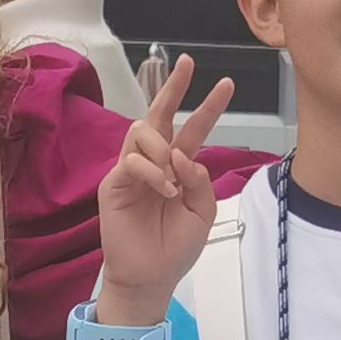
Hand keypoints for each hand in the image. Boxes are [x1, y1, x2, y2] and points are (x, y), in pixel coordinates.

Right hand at [91, 55, 238, 337]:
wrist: (150, 277)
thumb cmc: (175, 248)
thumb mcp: (202, 214)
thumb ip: (201, 183)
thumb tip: (186, 156)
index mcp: (179, 168)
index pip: (193, 129)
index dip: (208, 106)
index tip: (226, 83)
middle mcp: (155, 162)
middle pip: (160, 114)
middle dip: (173, 87)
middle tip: (188, 62)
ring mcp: (132, 170)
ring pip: (142, 130)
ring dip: (163, 146)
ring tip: (173, 173)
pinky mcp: (114, 183)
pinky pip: (131, 160)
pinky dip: (151, 169)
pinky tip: (163, 188)